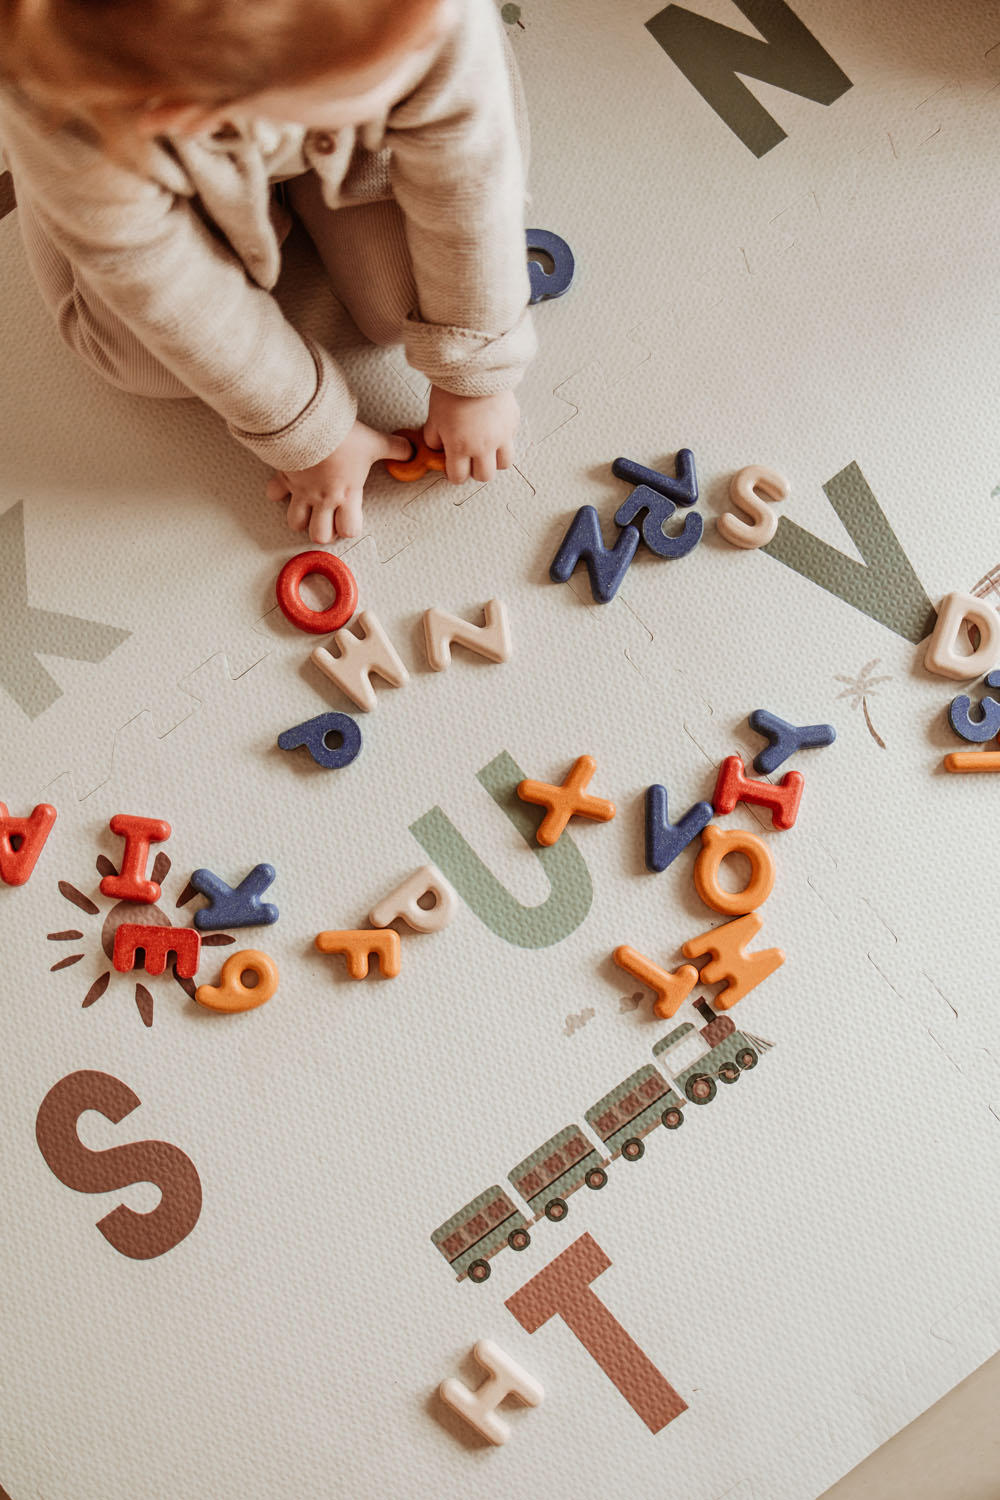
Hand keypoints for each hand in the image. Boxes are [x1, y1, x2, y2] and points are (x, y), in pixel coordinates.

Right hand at [266, 421, 410, 542]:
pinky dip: (277, 493)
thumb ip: (395, 449)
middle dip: (325, 532)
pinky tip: (285, 486)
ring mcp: (300, 491)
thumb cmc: (340, 437)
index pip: (349, 530)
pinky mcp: (283, 478)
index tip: (350, 519)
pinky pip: (274, 495)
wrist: (309, 423)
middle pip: (320, 536)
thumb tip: (413, 451)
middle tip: (329, 519)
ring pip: (295, 523)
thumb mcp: (374, 442)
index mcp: (346, 494)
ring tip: (308, 510)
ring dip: (301, 520)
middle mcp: (323, 499)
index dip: (350, 528)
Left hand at [423, 387, 518, 484]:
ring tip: (487, 449)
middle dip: (476, 470)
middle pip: (484, 476)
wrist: (474, 367)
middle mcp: (483, 446)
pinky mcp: (513, 422)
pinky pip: (511, 440)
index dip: (454, 474)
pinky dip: (504, 439)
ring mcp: (502, 435)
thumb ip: (434, 439)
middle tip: (470, 460)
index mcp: (460, 447)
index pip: (459, 477)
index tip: (453, 468)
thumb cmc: (451, 390)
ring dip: (494, 460)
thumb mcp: (434, 417)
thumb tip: (438, 449)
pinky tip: (494, 427)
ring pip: (504, 463)